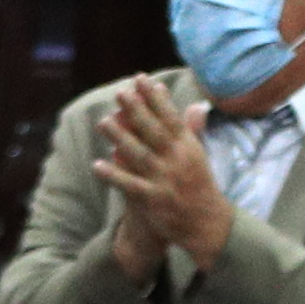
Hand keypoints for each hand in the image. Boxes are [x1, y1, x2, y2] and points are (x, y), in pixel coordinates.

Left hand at [94, 71, 235, 262]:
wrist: (207, 224)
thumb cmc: (200, 186)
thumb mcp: (200, 155)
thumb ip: (193, 129)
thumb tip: (197, 105)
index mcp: (188, 147)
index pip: (171, 117)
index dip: (156, 98)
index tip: (143, 79)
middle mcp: (177, 160)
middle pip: (154, 131)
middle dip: (137, 110)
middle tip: (121, 93)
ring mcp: (164, 180)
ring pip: (139, 155)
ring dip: (120, 137)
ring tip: (102, 121)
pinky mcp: (153, 200)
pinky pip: (130, 185)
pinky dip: (114, 175)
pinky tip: (97, 164)